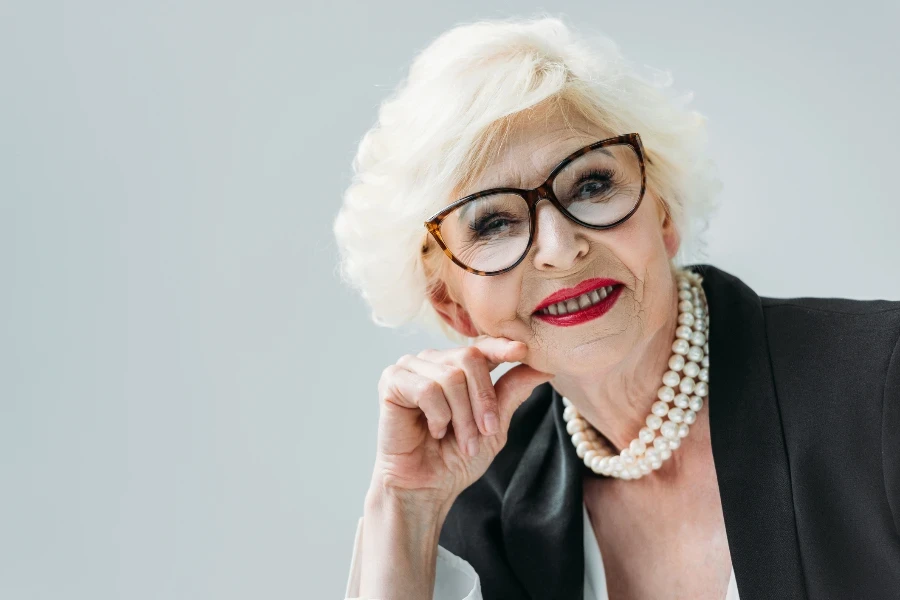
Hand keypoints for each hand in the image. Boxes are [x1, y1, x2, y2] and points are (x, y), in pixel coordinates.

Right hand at [371, 335, 552, 512]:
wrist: (427, 486)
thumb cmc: (457, 457)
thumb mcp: (494, 424)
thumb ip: (513, 391)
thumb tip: (544, 367)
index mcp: (457, 366)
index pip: (482, 346)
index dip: (502, 346)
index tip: (523, 351)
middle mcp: (433, 361)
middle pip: (469, 358)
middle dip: (483, 400)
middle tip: (485, 432)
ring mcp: (410, 368)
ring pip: (451, 377)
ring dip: (462, 417)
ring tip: (460, 440)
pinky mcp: (392, 381)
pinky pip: (427, 389)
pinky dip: (438, 416)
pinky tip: (432, 431)